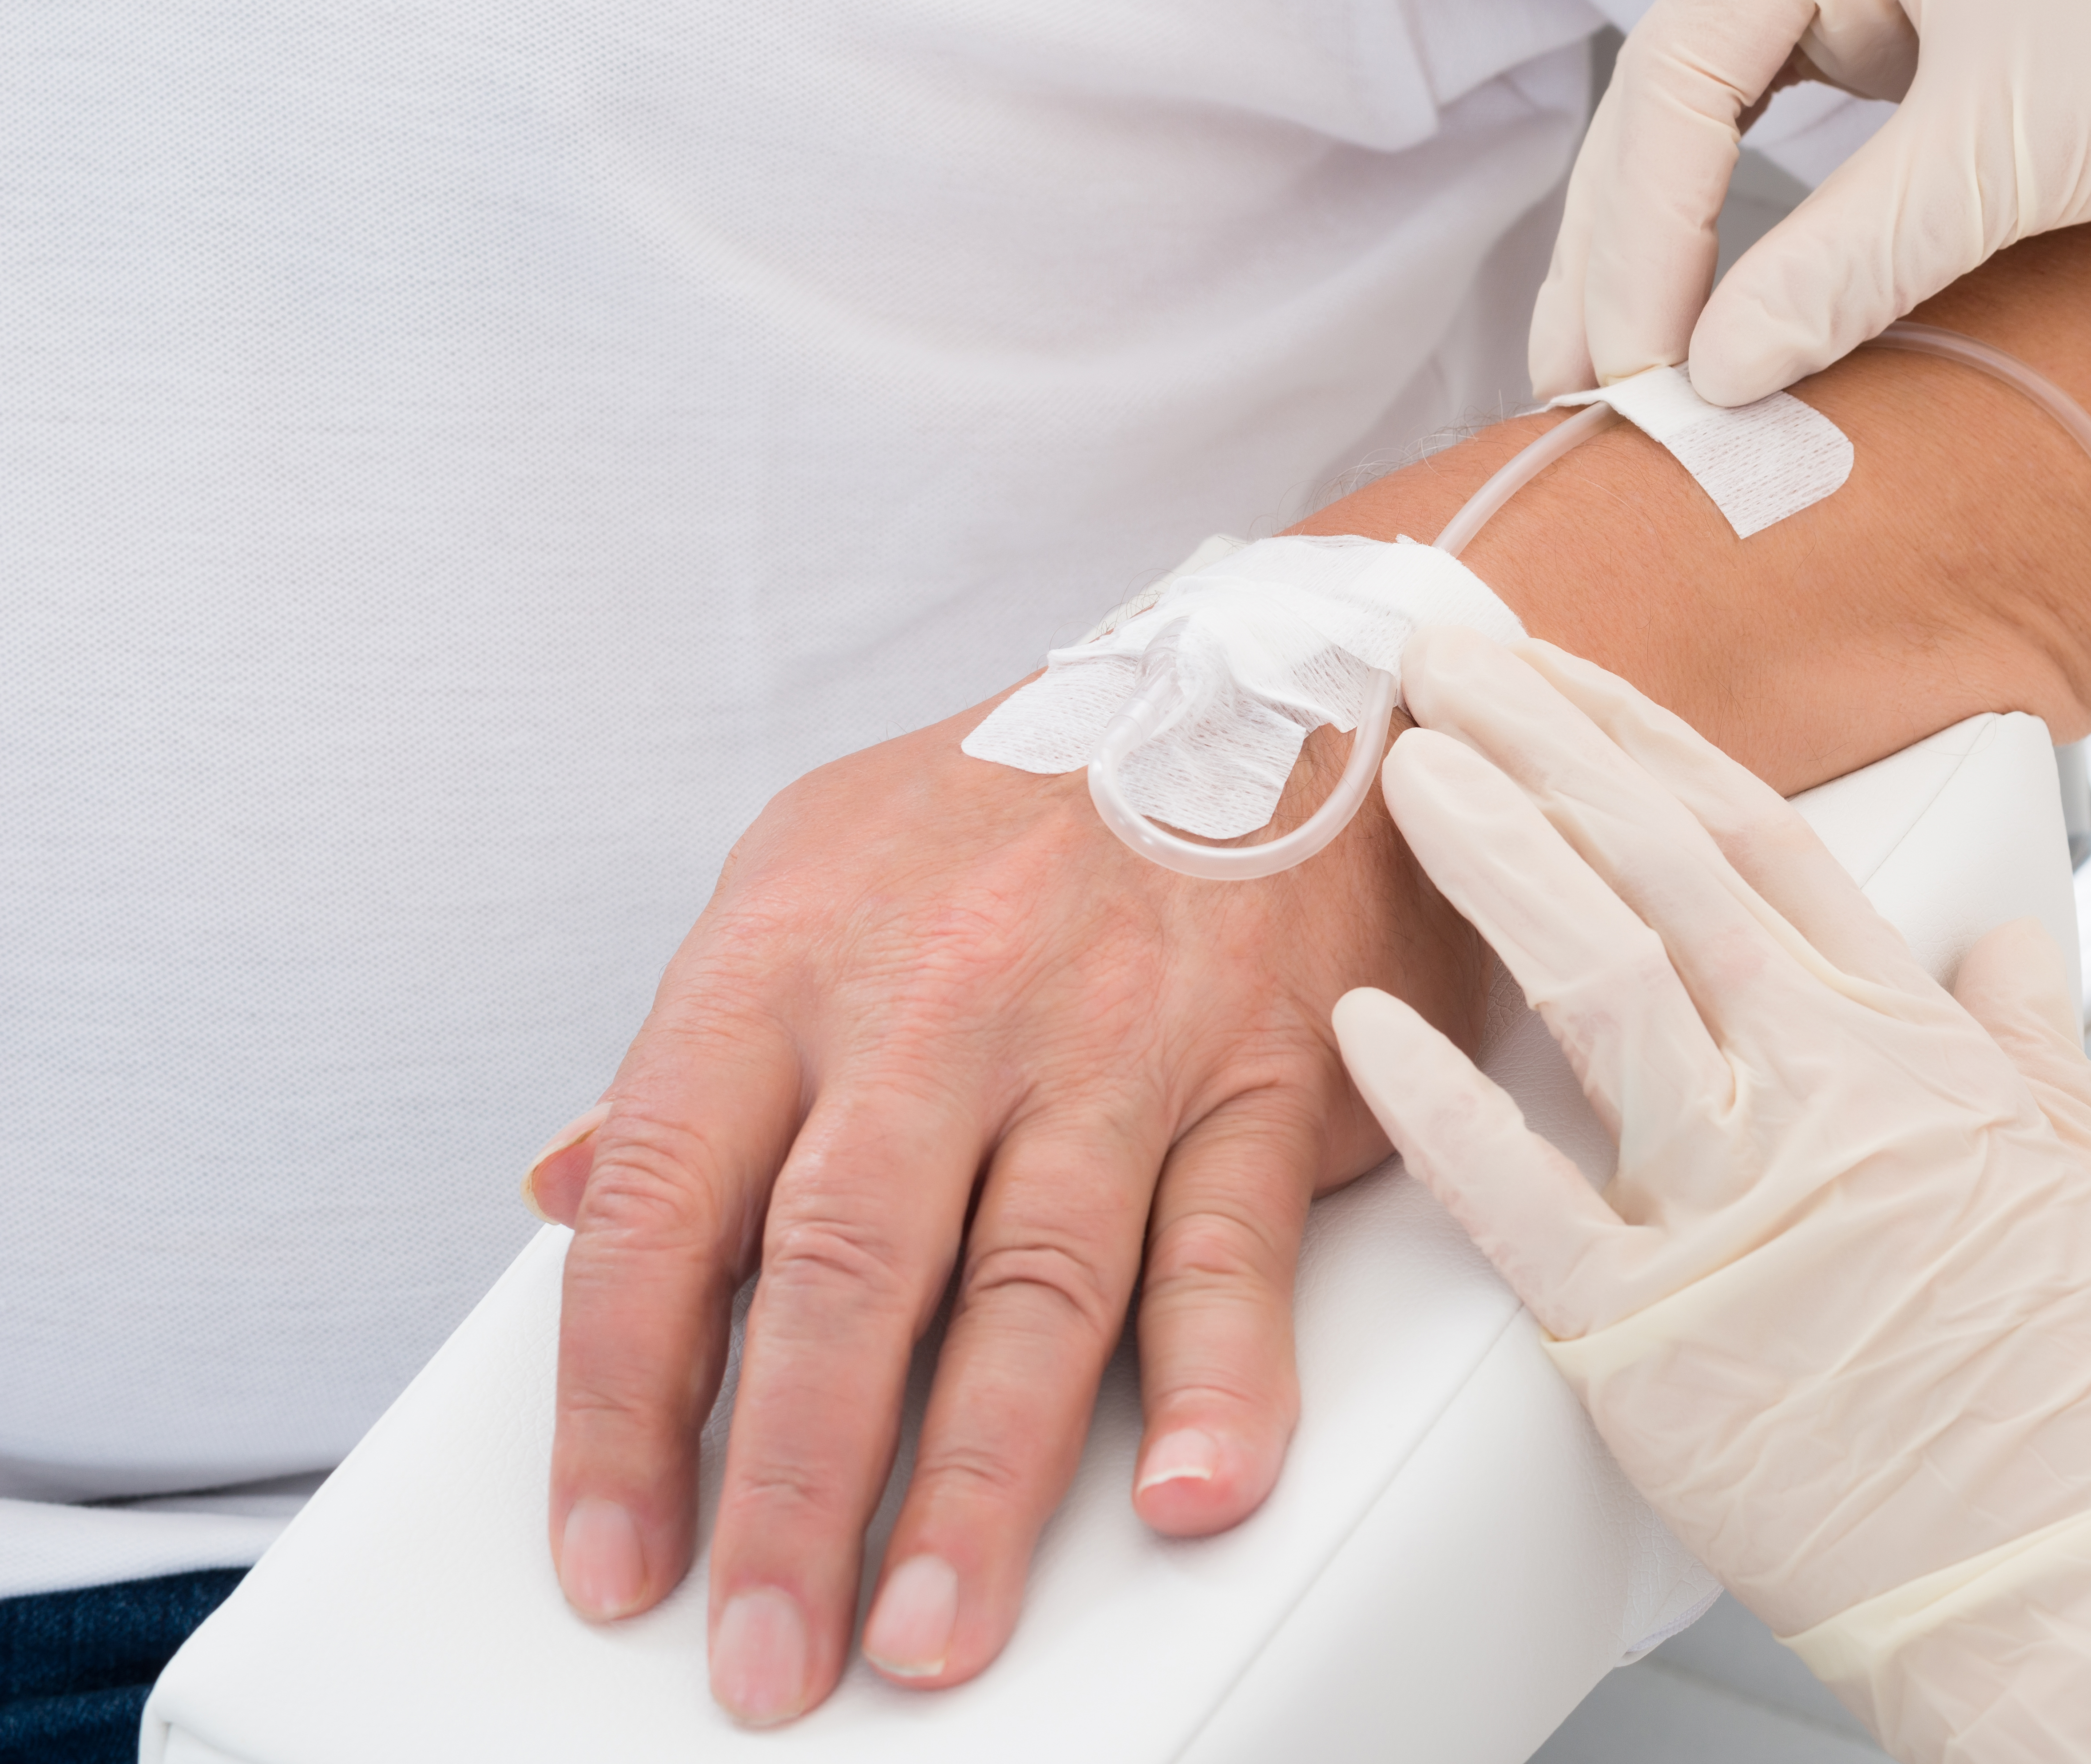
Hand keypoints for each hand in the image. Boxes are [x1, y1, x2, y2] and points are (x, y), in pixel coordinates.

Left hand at [520, 694, 1478, 1723]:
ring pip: (1029, 1287)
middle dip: (789, 1491)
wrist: (1275, 682)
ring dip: (978, 1484)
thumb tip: (566, 1191)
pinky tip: (1184, 1490)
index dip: (618, 1405)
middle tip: (763, 1657)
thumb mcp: (809, 872)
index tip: (608, 1556)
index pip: (660, 1210)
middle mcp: (941, 1001)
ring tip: (934, 1634)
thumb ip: (698, 1052)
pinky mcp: (1262, 1069)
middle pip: (838, 1275)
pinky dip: (1218, 1381)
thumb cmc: (1024, 805)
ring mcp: (1112, 1038)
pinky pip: (1228, 1243)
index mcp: (791, 959)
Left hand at [1335, 626, 2090, 1761]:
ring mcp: (1730, 1207)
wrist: (2084, 1580)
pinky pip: (1518, 1197)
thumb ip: (2029, 1038)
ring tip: (1403, 775)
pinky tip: (1363, 1026)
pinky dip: (1434, 1104)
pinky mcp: (1649, 1336)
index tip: (1568, 681)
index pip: (1757, 838)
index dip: (1645, 742)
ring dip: (1490, 860)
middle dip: (1540, 745)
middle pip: (1656, 867)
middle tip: (1444, 664)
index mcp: (1909, 1050)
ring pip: (1592, 982)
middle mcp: (1818, 1094)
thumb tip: (2008, 946)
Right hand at [1529, 0, 2090, 403]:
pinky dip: (1753, 237)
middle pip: (1672, 99)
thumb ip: (1849, 259)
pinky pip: (1796, 144)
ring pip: (1718, 127)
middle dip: (1623, 254)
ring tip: (1614, 382)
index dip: (1637, 232)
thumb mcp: (2014, 148)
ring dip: (1669, 254)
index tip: (1624, 368)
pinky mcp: (1920, 37)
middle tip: (1574, 398)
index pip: (1675, 71)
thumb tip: (1713, 376)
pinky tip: (1719, 323)